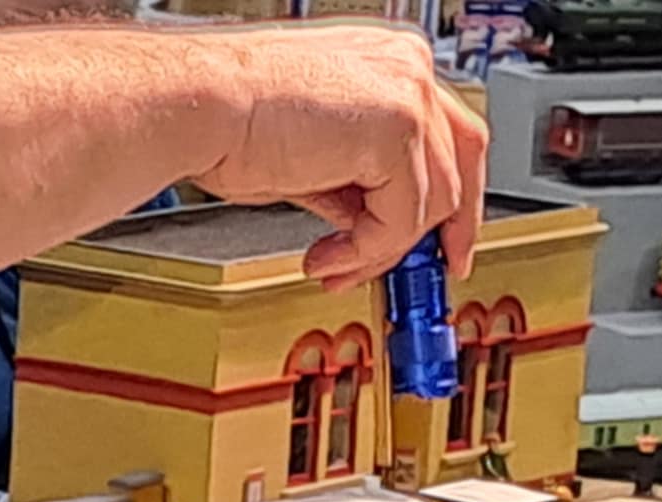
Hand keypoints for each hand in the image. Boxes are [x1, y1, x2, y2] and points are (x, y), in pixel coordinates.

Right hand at [191, 23, 487, 288]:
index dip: (451, 198)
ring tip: (335, 266)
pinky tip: (327, 256)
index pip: (448, 136)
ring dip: (383, 250)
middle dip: (442, 231)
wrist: (199, 108)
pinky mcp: (397, 127)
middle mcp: (405, 69)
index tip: (439, 245)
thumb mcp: (309, 159)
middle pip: (463, 162)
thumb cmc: (229, 122)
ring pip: (436, 200)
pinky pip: (405, 216)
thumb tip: (365, 224)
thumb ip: (352, 185)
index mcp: (387, 66)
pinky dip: (368, 250)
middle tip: (410, 275)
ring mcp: (407, 94)